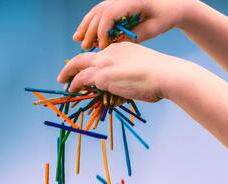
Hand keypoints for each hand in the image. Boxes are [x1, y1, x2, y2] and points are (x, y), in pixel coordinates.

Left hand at [57, 41, 182, 102]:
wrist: (165, 75)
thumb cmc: (161, 78)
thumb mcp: (143, 73)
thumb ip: (129, 79)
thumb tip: (124, 92)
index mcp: (122, 48)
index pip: (100, 55)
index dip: (91, 64)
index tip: (86, 71)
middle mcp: (110, 51)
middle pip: (85, 56)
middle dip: (72, 65)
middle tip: (64, 74)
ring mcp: (105, 62)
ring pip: (78, 65)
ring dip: (68, 74)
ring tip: (63, 83)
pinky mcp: (102, 76)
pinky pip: (81, 79)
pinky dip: (74, 84)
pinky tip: (70, 89)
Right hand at [73, 0, 194, 48]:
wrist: (175, 2)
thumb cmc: (166, 16)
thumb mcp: (153, 29)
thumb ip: (135, 36)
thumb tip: (116, 46)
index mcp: (134, 0)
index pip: (111, 14)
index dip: (103, 31)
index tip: (102, 47)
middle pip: (100, 11)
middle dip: (90, 29)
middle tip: (84, 47)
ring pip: (98, 9)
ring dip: (86, 25)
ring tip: (77, 39)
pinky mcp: (119, 2)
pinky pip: (102, 10)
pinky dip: (92, 21)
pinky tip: (84, 32)